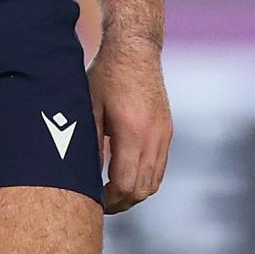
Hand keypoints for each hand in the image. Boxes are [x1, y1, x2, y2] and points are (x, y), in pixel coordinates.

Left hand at [88, 31, 172, 213]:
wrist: (135, 49)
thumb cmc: (106, 76)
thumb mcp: (89, 109)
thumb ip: (90, 145)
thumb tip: (87, 179)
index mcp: (132, 132)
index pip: (126, 184)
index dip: (109, 200)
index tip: (92, 201)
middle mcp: (154, 136)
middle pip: (143, 189)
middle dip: (121, 203)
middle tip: (99, 204)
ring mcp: (164, 133)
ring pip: (155, 181)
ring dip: (134, 193)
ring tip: (112, 193)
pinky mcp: (167, 129)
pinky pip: (160, 166)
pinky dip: (145, 179)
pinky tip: (126, 174)